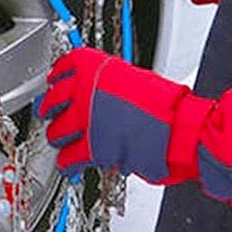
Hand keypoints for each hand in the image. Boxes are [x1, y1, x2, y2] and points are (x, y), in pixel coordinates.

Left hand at [35, 48, 231, 213]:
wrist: (181, 129)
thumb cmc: (168, 107)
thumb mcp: (134, 79)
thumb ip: (109, 83)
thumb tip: (95, 91)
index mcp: (98, 68)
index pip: (63, 67)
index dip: (56, 78)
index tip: (54, 83)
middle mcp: (87, 90)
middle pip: (51, 101)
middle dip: (50, 111)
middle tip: (51, 114)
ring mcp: (86, 120)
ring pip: (56, 132)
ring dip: (59, 138)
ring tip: (64, 141)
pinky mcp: (92, 148)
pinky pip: (68, 157)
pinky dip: (67, 163)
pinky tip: (70, 163)